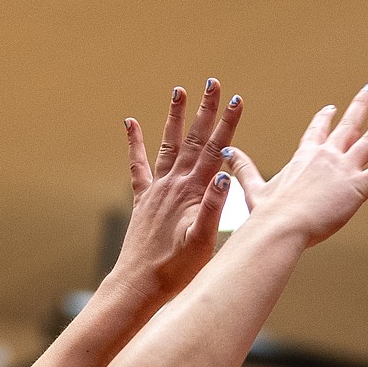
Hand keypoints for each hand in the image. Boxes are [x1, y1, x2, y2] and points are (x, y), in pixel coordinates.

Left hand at [114, 79, 243, 300]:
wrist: (139, 285)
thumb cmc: (176, 270)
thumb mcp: (202, 242)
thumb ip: (213, 208)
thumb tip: (225, 176)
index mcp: (193, 192)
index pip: (216, 151)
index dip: (227, 124)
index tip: (237, 99)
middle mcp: (174, 184)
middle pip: (194, 140)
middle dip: (205, 110)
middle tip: (213, 81)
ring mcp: (157, 190)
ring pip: (169, 145)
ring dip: (176, 117)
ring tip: (179, 90)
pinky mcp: (143, 200)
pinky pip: (138, 165)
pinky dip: (135, 142)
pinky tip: (130, 122)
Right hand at [221, 84, 367, 248]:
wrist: (280, 227)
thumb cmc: (266, 216)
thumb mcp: (253, 189)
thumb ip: (243, 168)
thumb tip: (224, 152)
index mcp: (304, 157)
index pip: (316, 132)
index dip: (325, 119)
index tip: (331, 108)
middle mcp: (327, 156)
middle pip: (348, 125)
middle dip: (361, 106)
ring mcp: (345, 168)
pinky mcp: (360, 185)